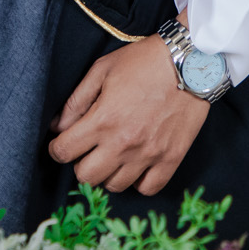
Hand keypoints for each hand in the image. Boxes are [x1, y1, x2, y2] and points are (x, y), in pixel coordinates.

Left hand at [47, 37, 209, 193]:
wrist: (191, 61)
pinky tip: (138, 164)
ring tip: (115, 155)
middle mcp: (123, 142)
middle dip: (81, 163)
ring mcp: (148, 154)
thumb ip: (76, 100)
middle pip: (85, 176)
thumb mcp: (103, 70)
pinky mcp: (171, 158)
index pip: (63, 152)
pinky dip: (139, 181)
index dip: (57, 148)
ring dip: (109, 172)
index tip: (64, 142)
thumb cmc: (144, 61)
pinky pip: (148, 188)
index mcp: (103, 120)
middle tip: (90, 148)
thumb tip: (57, 126)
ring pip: (114, 186)